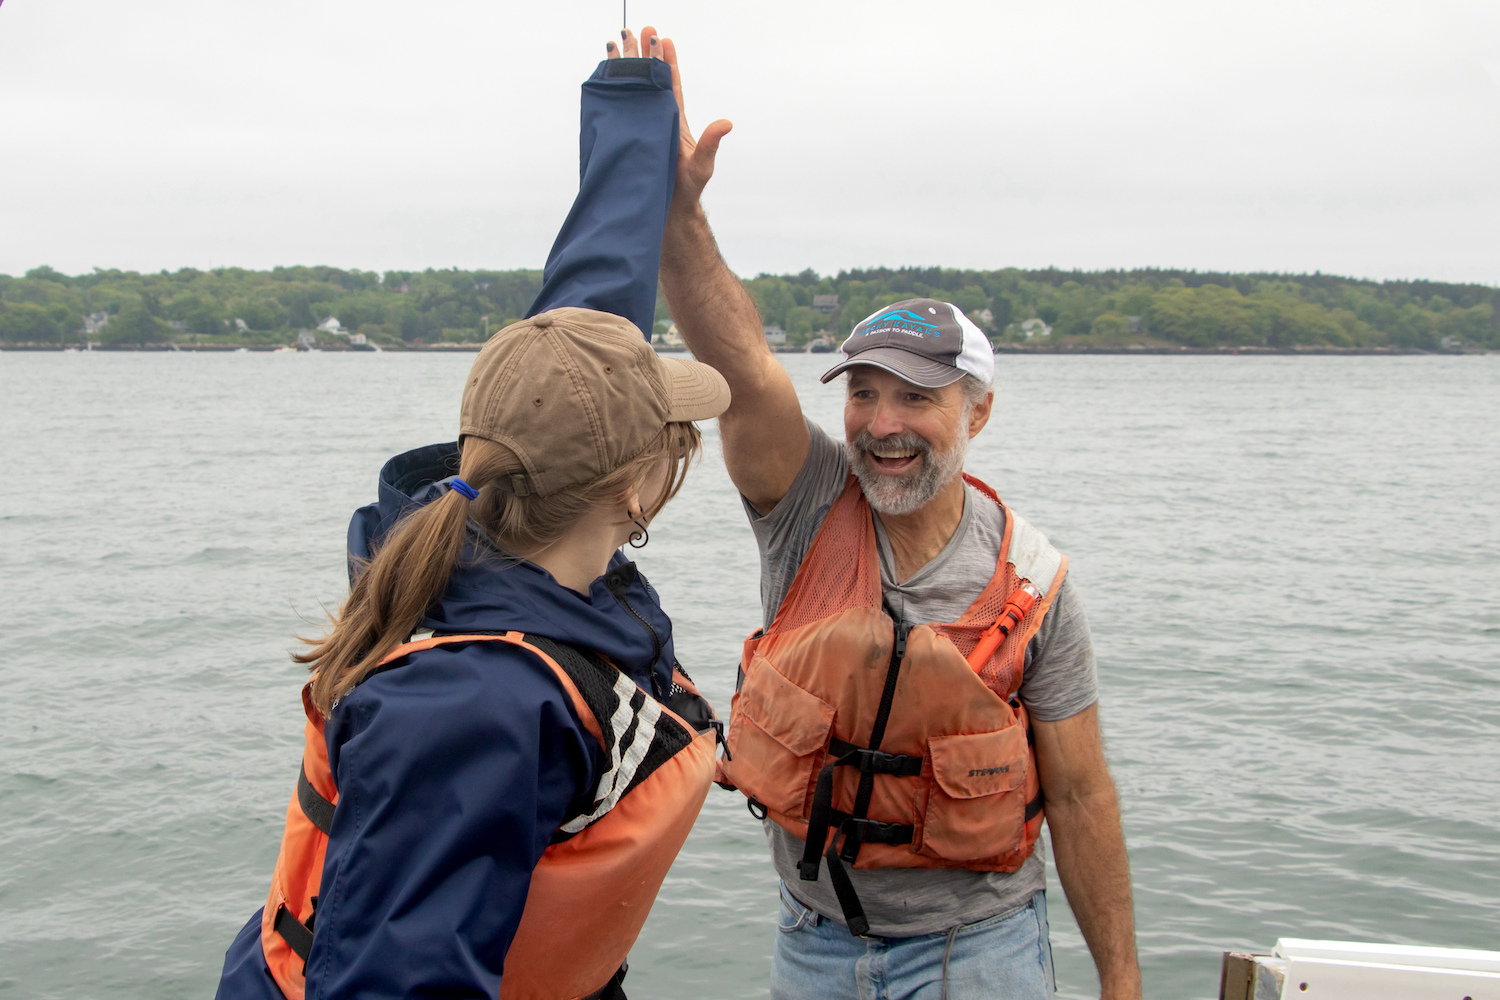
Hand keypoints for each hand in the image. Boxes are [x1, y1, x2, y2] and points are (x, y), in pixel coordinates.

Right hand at [606, 26, 731, 208]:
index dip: (666, 62)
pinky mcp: (627, 140)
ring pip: (632, 92)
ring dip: (625, 69)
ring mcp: (642, 128)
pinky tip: (602, 80)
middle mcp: (658, 120)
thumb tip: (726, 123)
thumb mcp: (702, 165)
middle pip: (649, 80)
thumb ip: (710, 143)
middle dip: (643, 55)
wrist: (666, 212)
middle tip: (637, 30)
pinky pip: (618, 112)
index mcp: (675, 120)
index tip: (662, 39)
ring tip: (615, 44)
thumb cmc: (687, 190)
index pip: (670, 84)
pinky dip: (610, 95)